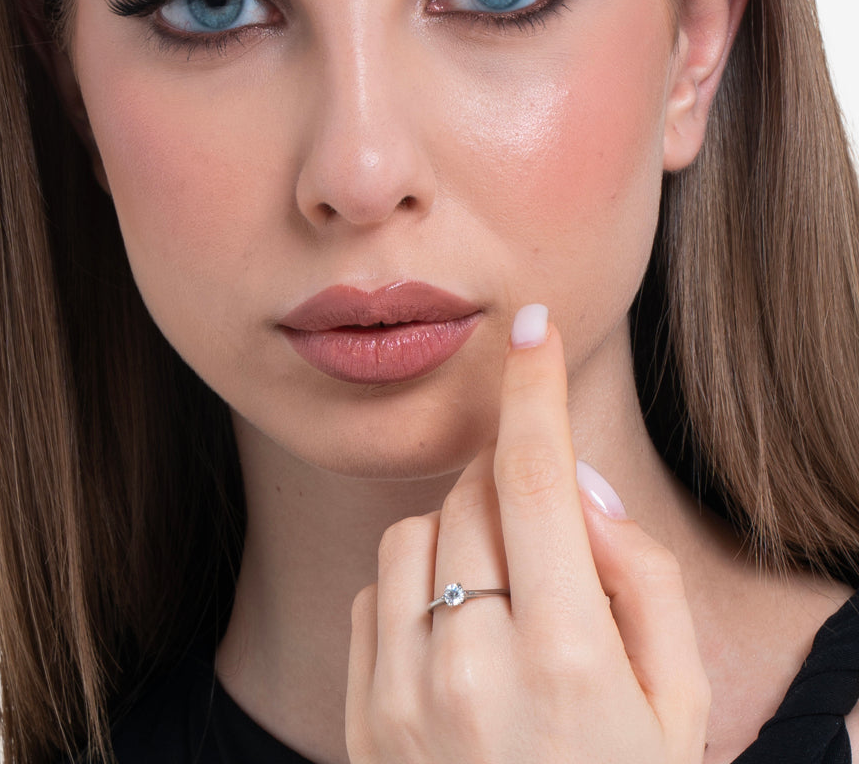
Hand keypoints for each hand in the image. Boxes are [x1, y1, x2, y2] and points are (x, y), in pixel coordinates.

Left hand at [346, 306, 709, 762]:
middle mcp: (473, 667)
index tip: (531, 325)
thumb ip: (637, 579)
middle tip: (546, 527)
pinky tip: (458, 633)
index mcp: (569, 660)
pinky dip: (418, 582)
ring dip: (463, 529)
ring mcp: (403, 692)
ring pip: (417, 531)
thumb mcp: (676, 705)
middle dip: (513, 481)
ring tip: (503, 592)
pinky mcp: (360, 711)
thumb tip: (576, 486)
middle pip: (475, 495)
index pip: (539, 478)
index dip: (535, 388)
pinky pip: (379, 589)